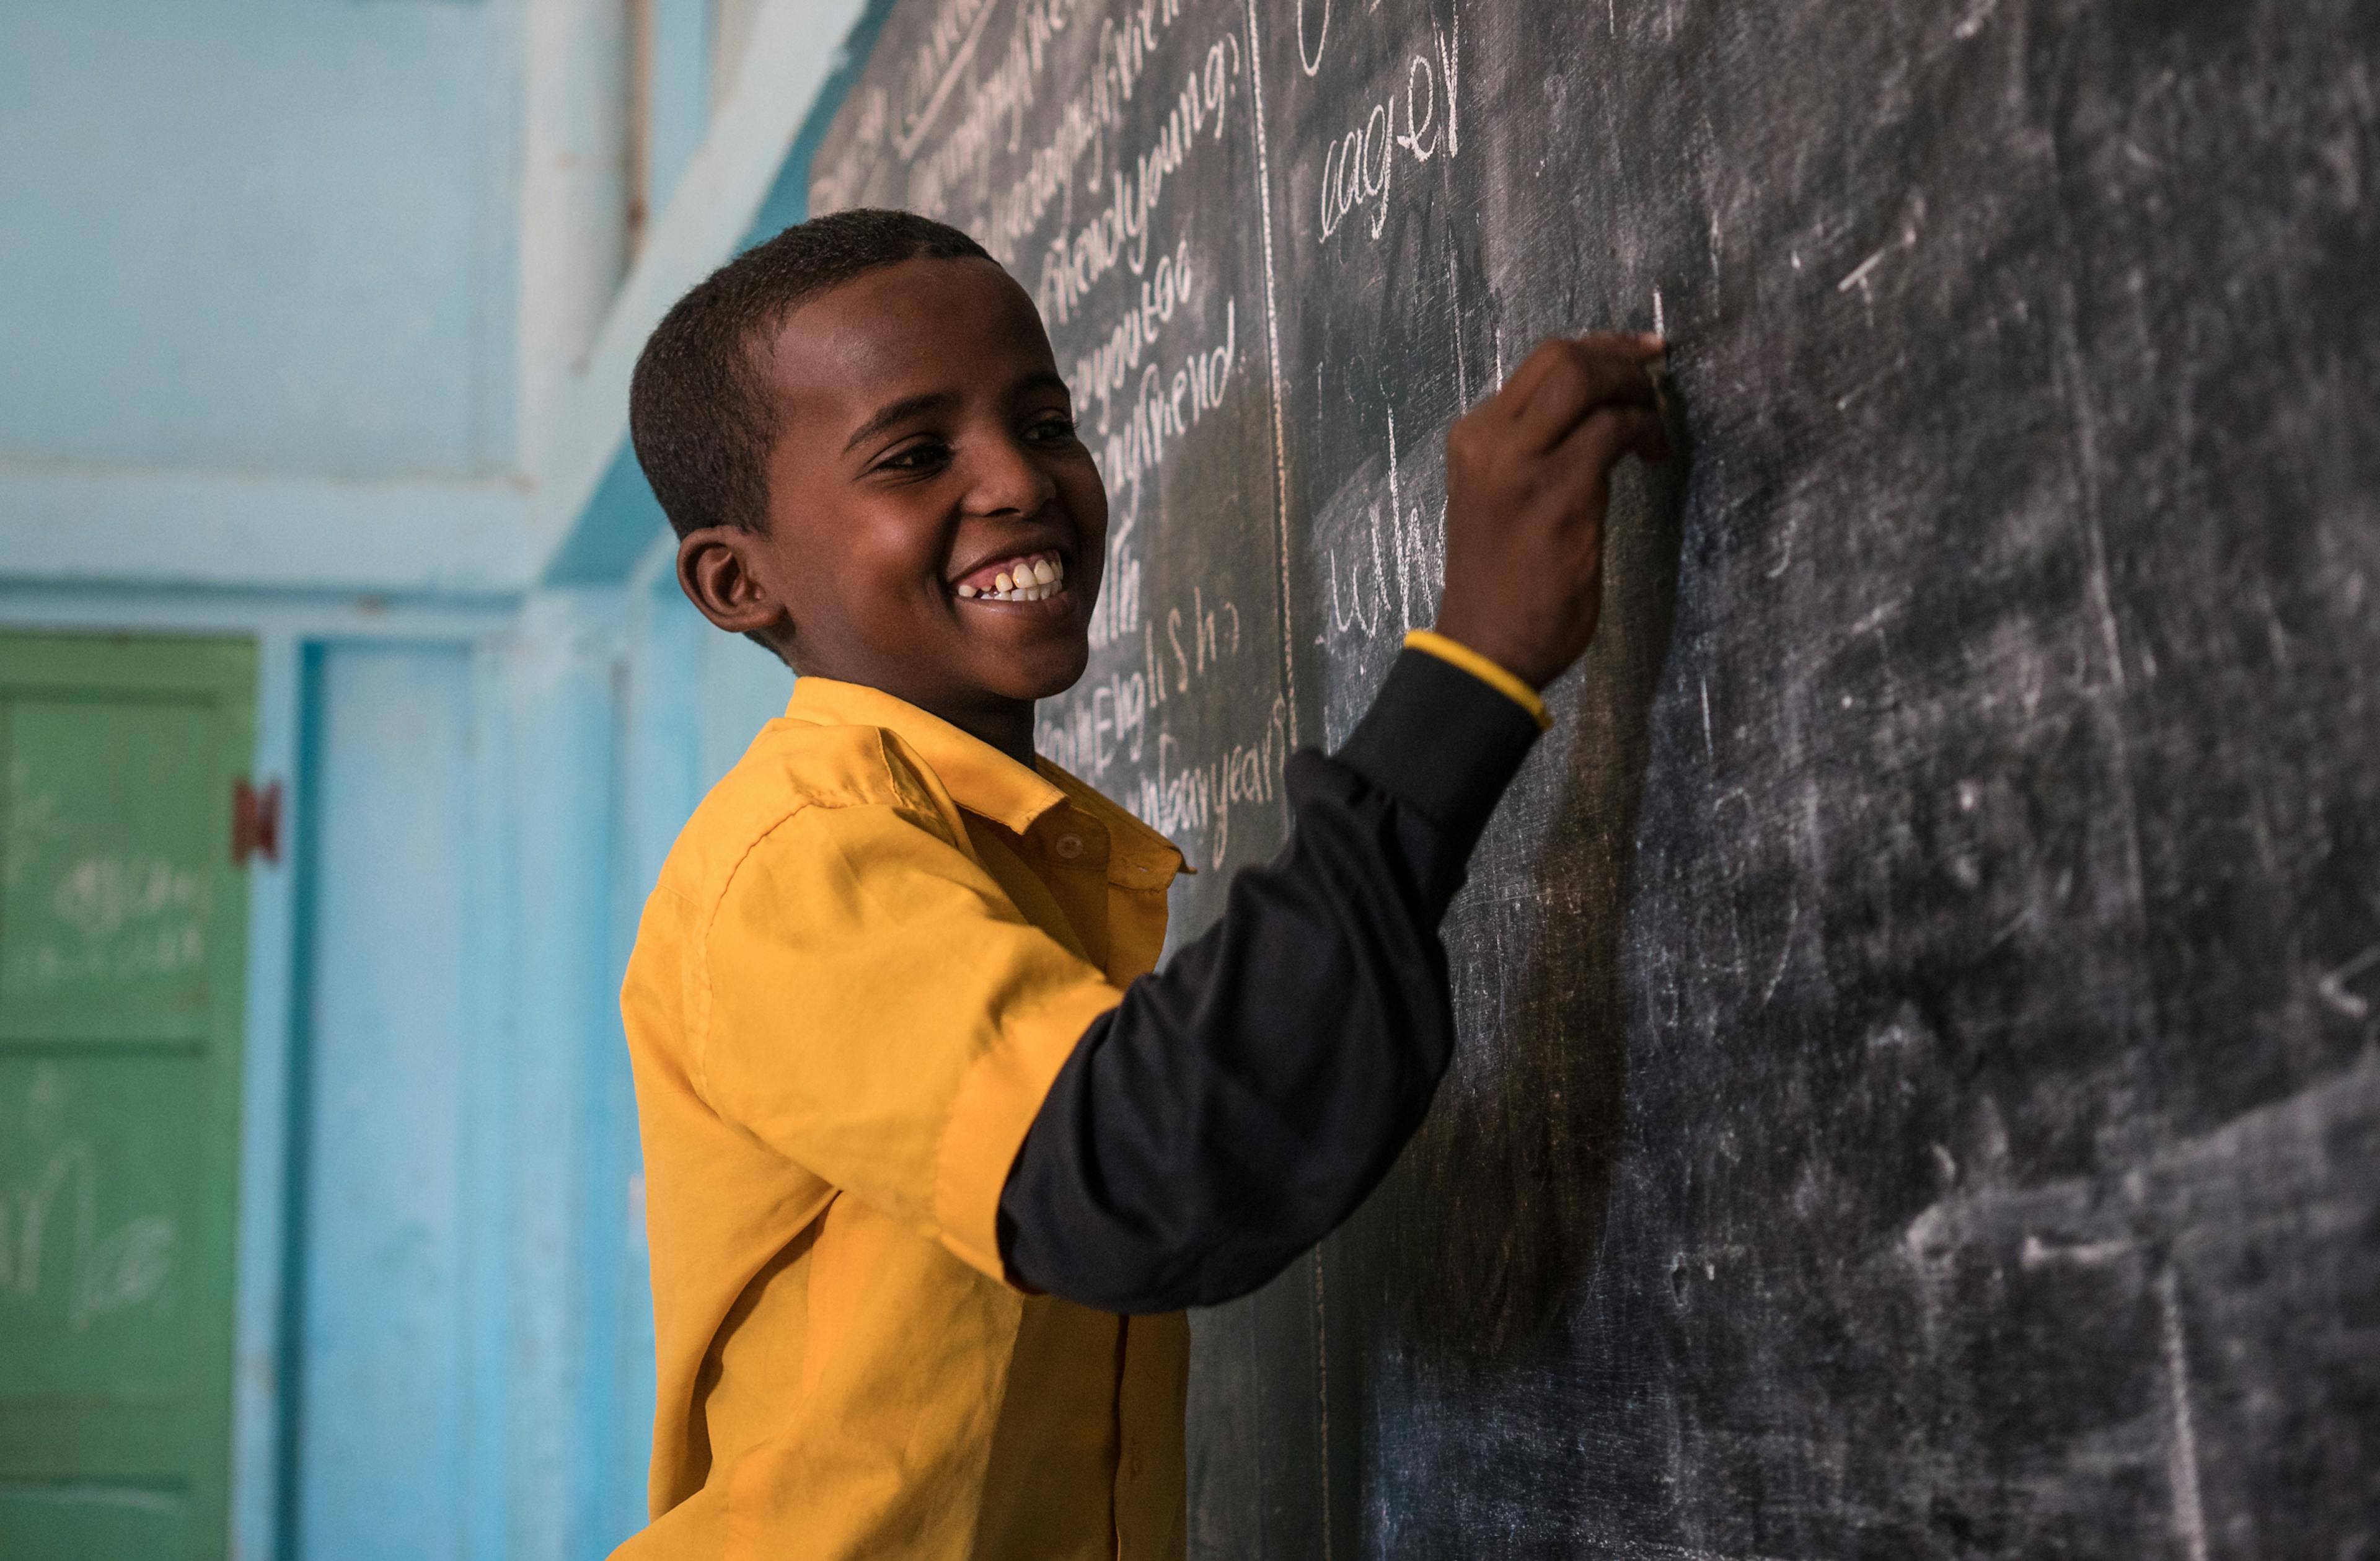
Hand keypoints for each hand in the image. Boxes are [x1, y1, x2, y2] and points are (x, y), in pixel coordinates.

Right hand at [1432, 332, 1669, 689]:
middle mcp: (1491, 440)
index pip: (1539, 364)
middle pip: (1562, 357)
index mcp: (1475, 438)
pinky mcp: (1560, 493)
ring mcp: (1522, 464)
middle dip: (1620, 359)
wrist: (1487, 646)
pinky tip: (1653, 455)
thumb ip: (1530, 451)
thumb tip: (1591, 413)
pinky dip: (1643, 431)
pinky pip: (1612, 431)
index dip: (1598, 348)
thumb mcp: (1500, 495)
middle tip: (1654, 383)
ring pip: (1585, 381)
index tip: (1637, 355)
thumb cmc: (1500, 581)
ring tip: (1655, 426)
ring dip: (1636, 393)